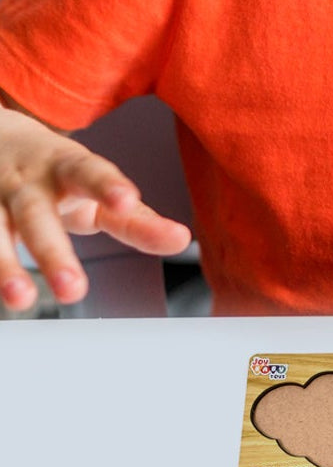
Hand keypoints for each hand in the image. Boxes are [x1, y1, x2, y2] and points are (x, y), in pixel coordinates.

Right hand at [0, 106, 190, 311]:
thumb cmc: (58, 172)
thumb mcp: (97, 189)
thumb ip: (136, 219)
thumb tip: (181, 240)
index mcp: (65, 166)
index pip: (89, 172)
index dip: (108, 186)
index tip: (128, 202)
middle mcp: (25, 182)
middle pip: (37, 215)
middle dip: (54, 252)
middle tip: (74, 290)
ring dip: (4, 267)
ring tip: (20, 301)